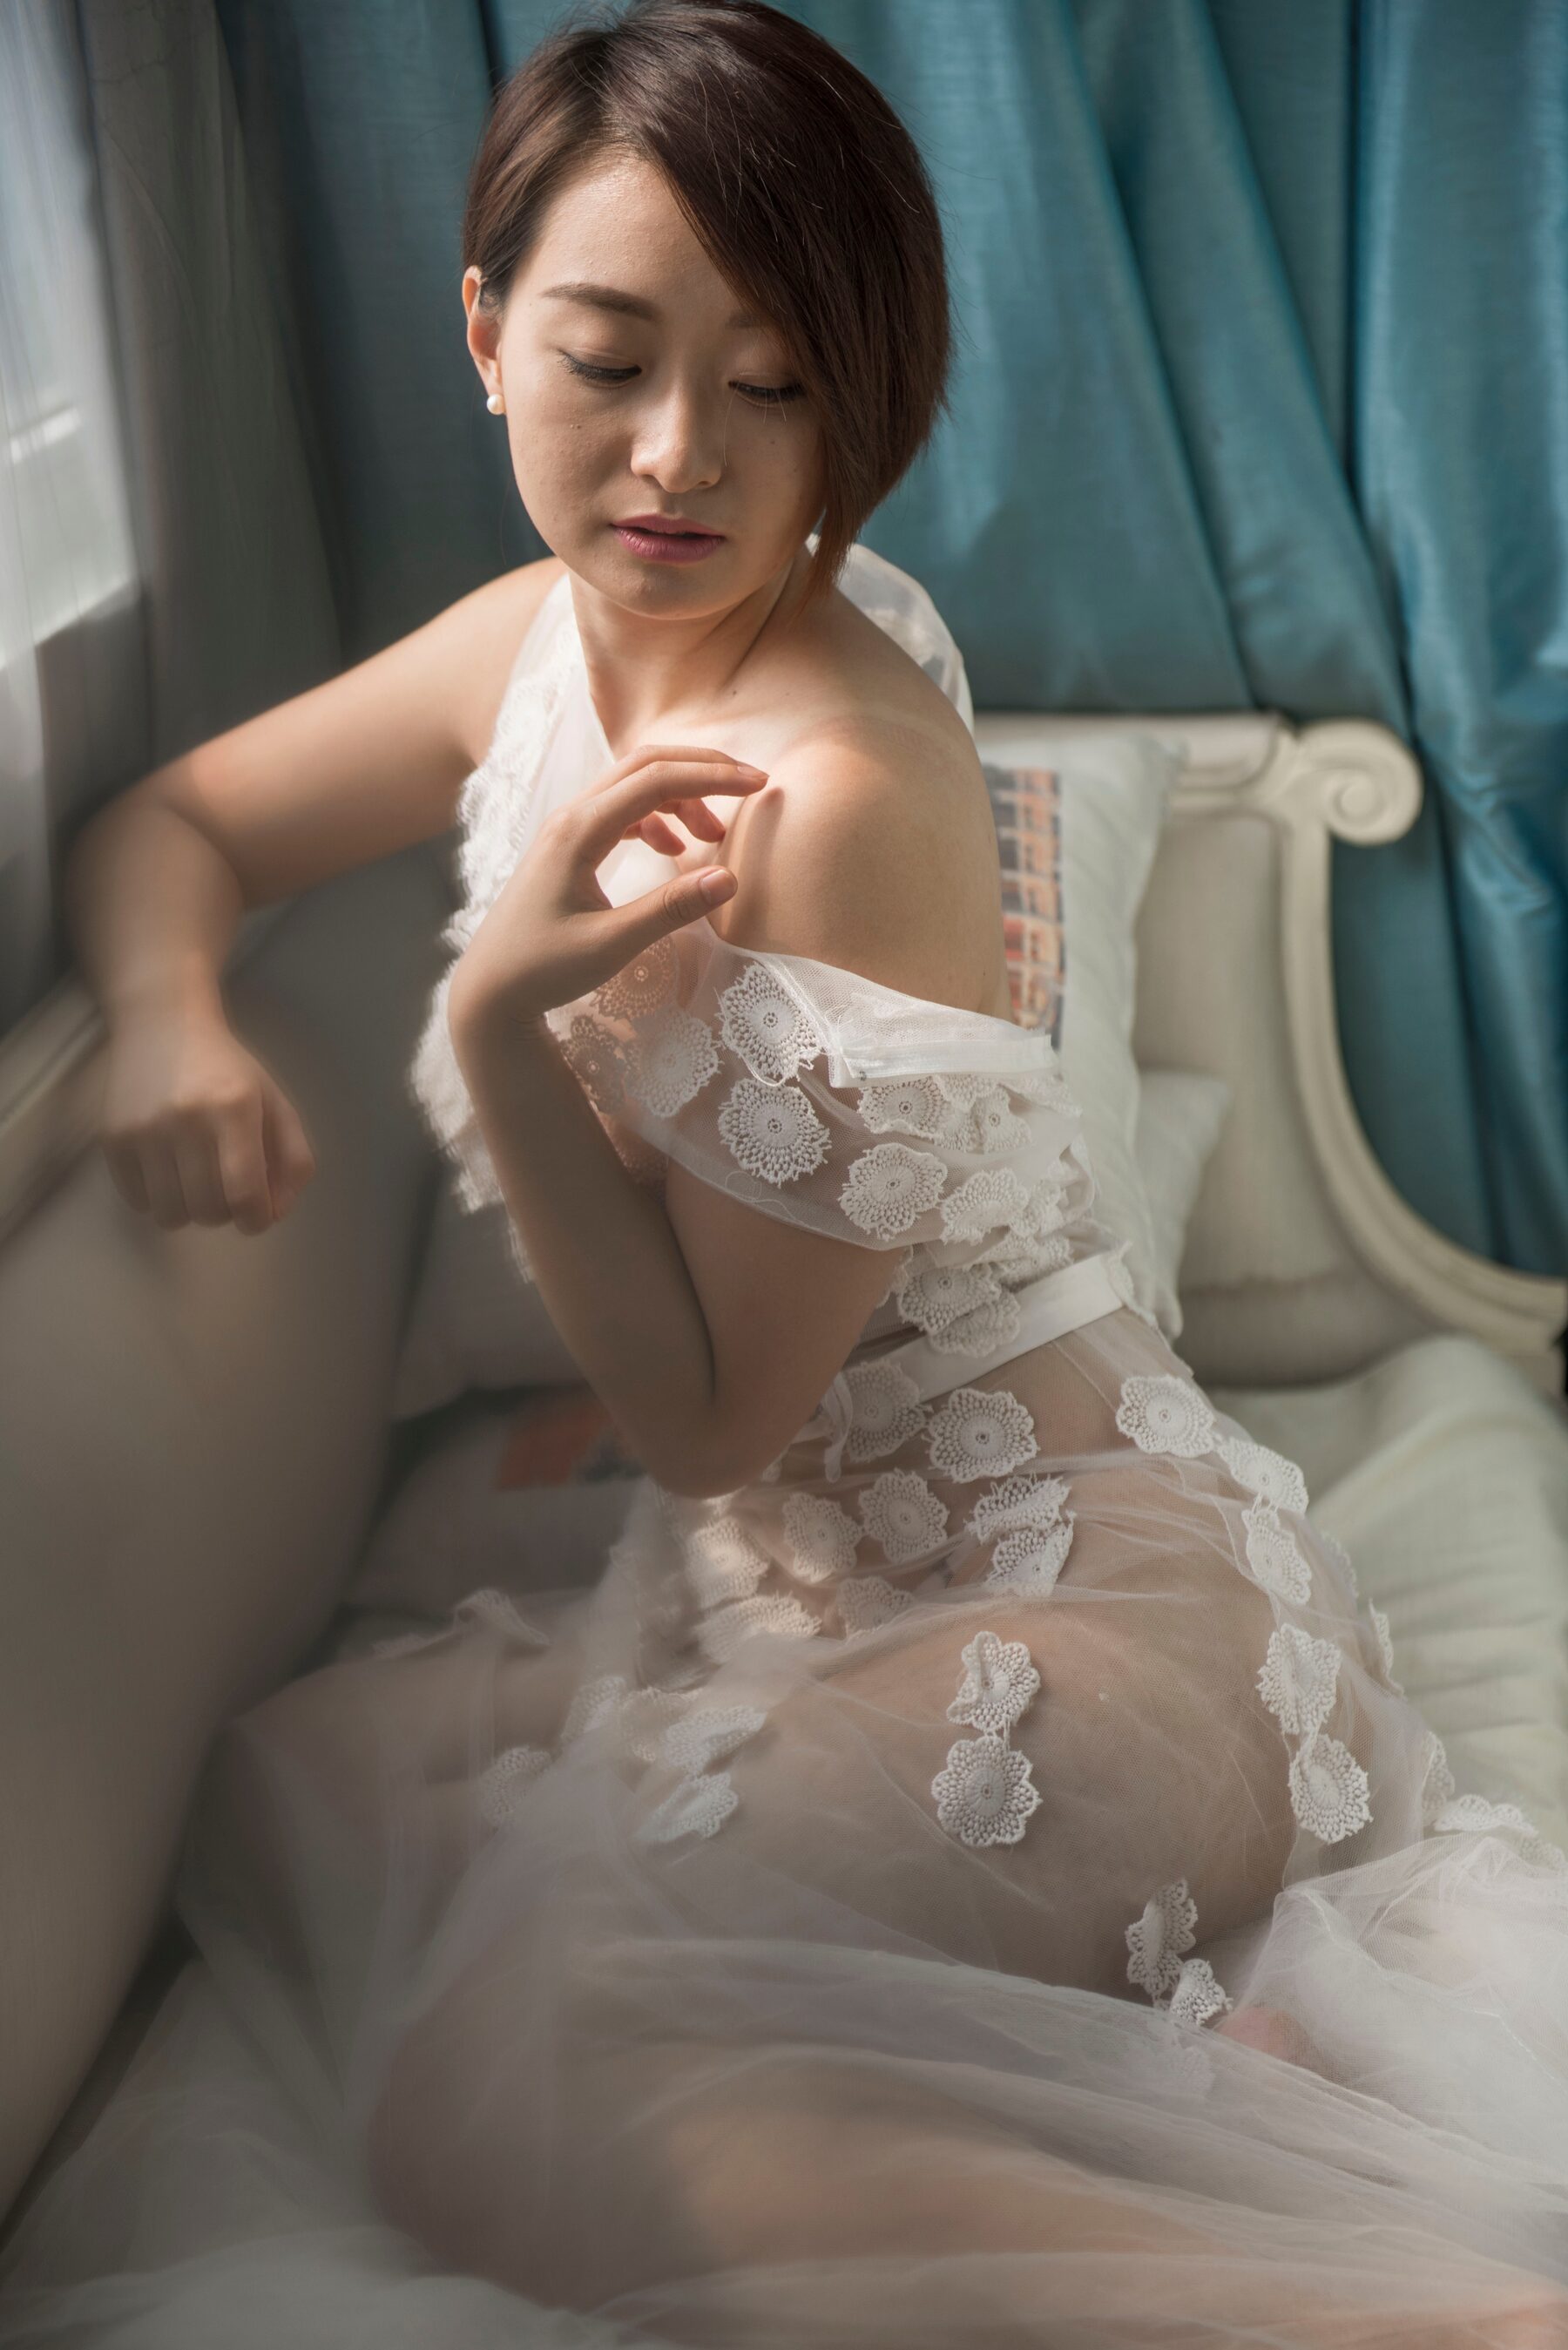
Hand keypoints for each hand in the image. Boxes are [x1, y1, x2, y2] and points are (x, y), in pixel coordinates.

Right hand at [98, 1009, 316, 1234]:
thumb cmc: (228, 1071)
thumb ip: (293, 1160)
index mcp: (235, 1108)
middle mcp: (186, 1118)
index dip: (256, 1219)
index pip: (245, 1194)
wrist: (162, 1026)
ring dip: (190, 1210)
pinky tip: (166, 1168)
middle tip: (225, 1188)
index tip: (256, 1215)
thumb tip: (275, 1214)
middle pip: (209, 1211)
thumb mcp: (276, 1103)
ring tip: (195, 1180)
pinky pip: (138, 1202)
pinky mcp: (112, 1139)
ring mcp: (144, 1130)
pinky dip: (157, 1198)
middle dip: (225, 1212)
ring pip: (170, 1215)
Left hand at [447, 742, 768, 1033]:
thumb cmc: (542, 969)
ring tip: (713, 836)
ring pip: (632, 785)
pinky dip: (657, 817)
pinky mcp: (568, 847)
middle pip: (645, 764)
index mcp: (578, 831)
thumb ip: (670, 909)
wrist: (488, 989)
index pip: (656, 780)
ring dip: (681, 795)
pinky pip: (620, 810)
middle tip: (751, 784)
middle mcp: (570, 818)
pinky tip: (674, 849)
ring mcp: (566, 829)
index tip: (759, 785)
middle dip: (702, 768)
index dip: (712, 777)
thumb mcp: (611, 945)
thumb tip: (729, 878)